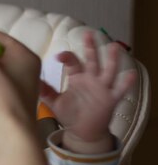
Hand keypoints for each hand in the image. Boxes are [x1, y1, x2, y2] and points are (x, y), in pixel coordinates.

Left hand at [39, 31, 135, 153]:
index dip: (67, 57)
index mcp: (77, 78)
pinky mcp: (111, 99)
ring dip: (111, 59)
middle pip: (92, 60)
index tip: (59, 56)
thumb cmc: (70, 114)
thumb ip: (46, 92)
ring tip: (114, 46)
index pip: (73, 62)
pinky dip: (126, 83)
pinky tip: (130, 74)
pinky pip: (120, 90)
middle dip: (91, 47)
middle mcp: (91, 80)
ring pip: (108, 70)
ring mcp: (102, 88)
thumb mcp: (55, 103)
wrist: (83, 131)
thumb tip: (33, 81)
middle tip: (89, 33)